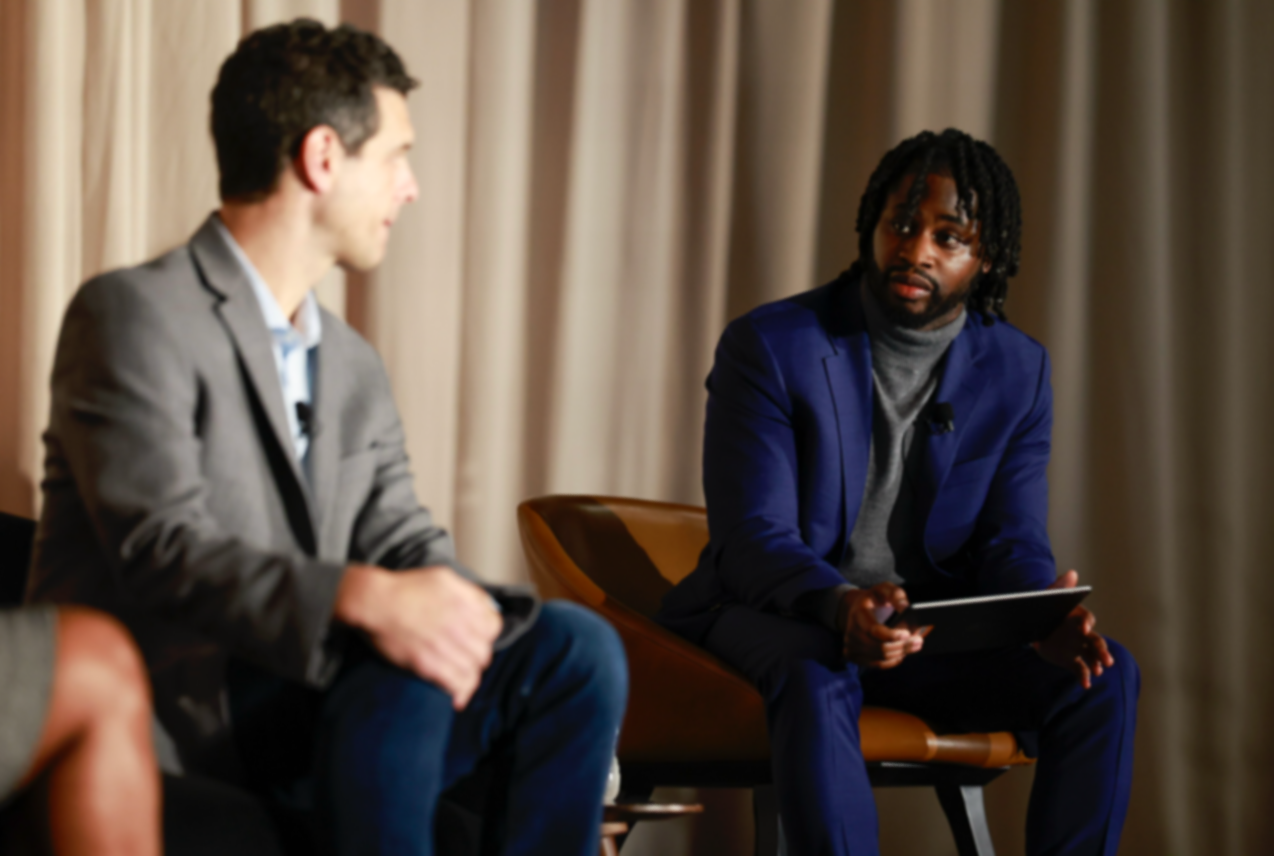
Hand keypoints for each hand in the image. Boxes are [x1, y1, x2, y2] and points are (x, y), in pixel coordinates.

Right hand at [334, 565, 501, 708]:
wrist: (376, 601)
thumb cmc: (406, 587)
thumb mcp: (445, 578)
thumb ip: (469, 592)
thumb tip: (485, 606)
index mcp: (465, 604)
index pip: (494, 626)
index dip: (487, 634)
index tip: (479, 638)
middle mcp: (459, 625)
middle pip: (484, 651)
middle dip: (478, 656)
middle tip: (468, 659)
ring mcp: (444, 645)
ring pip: (472, 670)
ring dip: (470, 676)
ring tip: (464, 680)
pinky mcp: (428, 662)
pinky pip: (455, 683)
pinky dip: (460, 691)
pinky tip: (458, 697)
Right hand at [837, 583, 926, 667]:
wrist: (858, 609)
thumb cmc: (875, 599)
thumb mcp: (885, 589)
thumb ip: (896, 594)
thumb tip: (905, 608)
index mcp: (858, 614)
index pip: (874, 631)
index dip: (892, 636)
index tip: (908, 634)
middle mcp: (851, 632)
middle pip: (881, 647)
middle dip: (902, 646)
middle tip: (919, 641)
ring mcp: (850, 645)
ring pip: (881, 658)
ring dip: (901, 653)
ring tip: (914, 645)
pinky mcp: (853, 655)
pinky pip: (877, 665)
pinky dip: (893, 660)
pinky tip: (902, 652)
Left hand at [1032, 570, 1114, 688]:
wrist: (1031, 628)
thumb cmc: (1044, 609)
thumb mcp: (1048, 597)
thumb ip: (1060, 587)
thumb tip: (1073, 573)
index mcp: (1077, 617)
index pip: (1087, 620)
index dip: (1087, 624)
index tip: (1084, 629)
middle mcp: (1082, 634)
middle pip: (1096, 642)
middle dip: (1102, 651)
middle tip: (1107, 661)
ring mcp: (1078, 648)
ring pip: (1092, 657)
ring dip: (1097, 664)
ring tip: (1098, 671)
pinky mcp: (1071, 660)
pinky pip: (1080, 669)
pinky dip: (1084, 677)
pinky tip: (1086, 685)